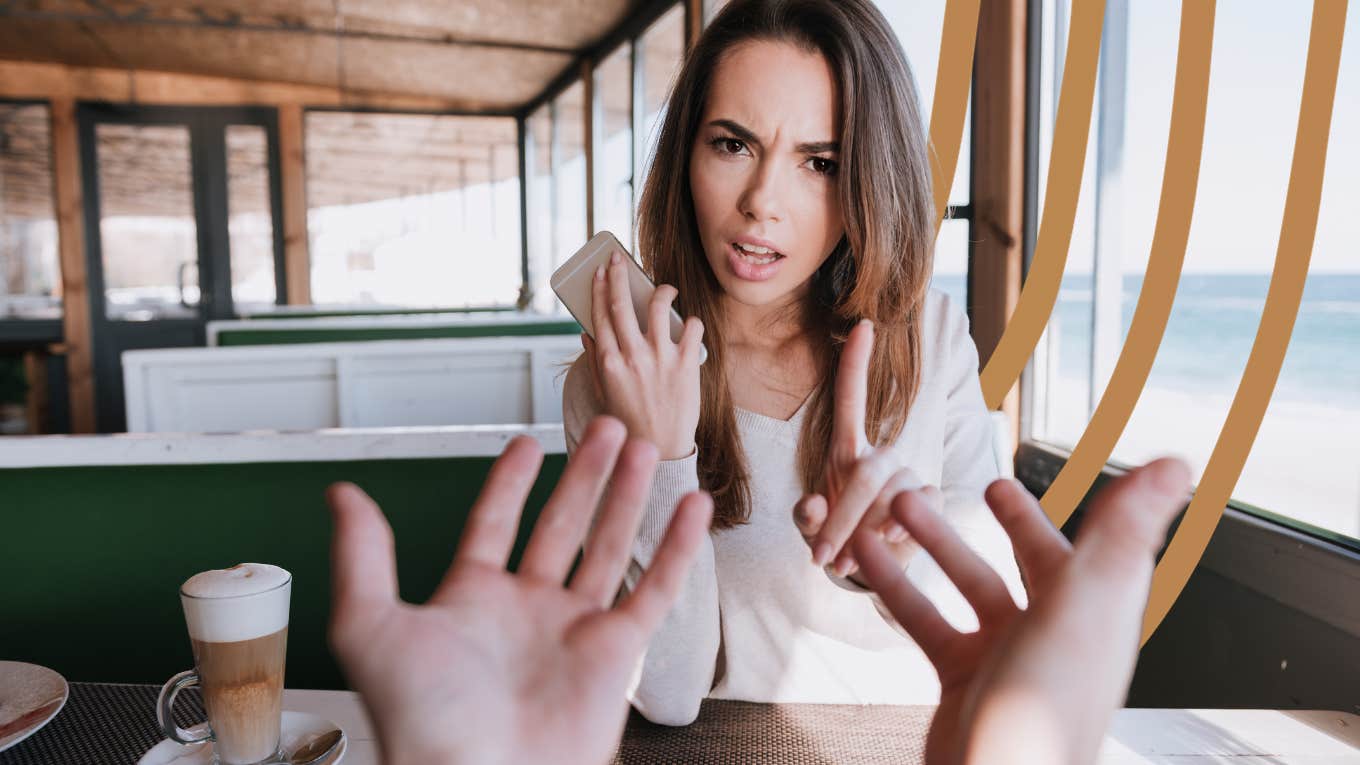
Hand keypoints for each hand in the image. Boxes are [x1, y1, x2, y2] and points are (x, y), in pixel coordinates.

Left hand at [326, 416, 712, 764]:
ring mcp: (573, 630)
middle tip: (604, 427)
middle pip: (561, 526)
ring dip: (626, 496)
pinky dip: (677, 548)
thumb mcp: (371, 626)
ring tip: (642, 448)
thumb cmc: (421, 720)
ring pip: (608, 547)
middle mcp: (525, 611)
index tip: (526, 445)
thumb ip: (361, 557)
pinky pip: (655, 590)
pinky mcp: (616, 654)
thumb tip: (342, 496)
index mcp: (470, 601)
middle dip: (583, 474)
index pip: (494, 525)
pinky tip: (690, 508)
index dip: (510, 484)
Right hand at [583, 251, 704, 460]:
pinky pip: (692, 327)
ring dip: (661, 290)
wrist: (662, 451)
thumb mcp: (603, 394)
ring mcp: (661, 359)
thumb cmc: (630, 422)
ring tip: (664, 289)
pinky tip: (689, 323)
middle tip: (618, 260)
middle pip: (622, 304)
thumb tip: (587, 333)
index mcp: (608, 363)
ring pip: (659, 306)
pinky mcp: (687, 364)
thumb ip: (595, 361)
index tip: (598, 272)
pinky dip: (691, 320)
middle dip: (618, 276)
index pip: (599, 315)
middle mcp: (632, 357)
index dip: (597, 289)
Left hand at [794, 319, 922, 579]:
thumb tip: (812, 505)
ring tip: (847, 563)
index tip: (864, 324)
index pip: (850, 398)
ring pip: (890, 495)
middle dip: (842, 518)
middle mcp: (881, 456)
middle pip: (867, 471)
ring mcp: (908, 476)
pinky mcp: (931, 500)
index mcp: (847, 450)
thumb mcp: (811, 527)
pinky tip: (890, 543)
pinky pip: (921, 506)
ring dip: (865, 534)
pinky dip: (901, 529)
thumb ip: (806, 517)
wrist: (870, 569)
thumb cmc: (836, 538)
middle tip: (822, 558)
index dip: (856, 363)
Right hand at [854, 458, 1191, 764]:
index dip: (1082, 509)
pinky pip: (928, 619)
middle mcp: (1057, 631)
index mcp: (1097, 611)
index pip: (1098, 545)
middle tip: (982, 484)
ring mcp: (1009, 655)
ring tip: (899, 504)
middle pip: (1033, 561)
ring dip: (936, 542)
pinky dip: (899, 585)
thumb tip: (1176, 463)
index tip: (1055, 471)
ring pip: (971, 583)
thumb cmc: (1044, 705)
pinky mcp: (965, 678)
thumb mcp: (1083, 603)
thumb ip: (1122, 531)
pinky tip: (867, 560)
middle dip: (1004, 521)